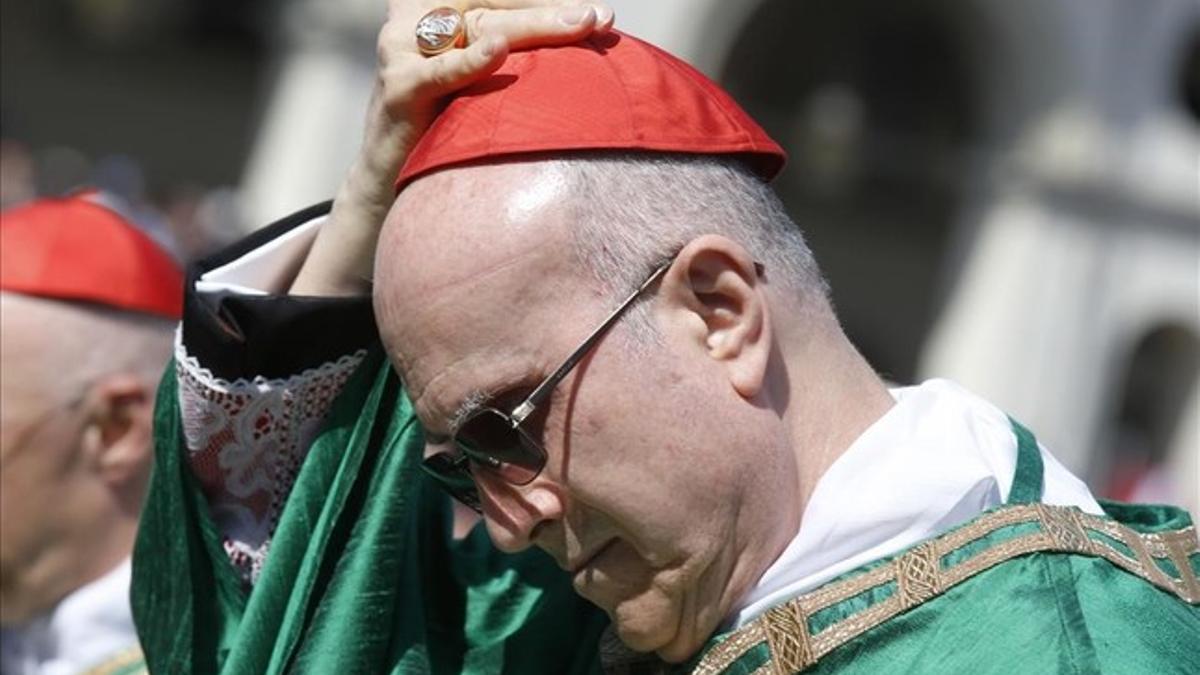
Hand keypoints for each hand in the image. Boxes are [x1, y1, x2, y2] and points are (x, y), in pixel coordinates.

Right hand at [290, 0, 614, 295]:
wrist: (392, 179)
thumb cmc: (444, 128)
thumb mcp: (479, 82)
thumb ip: (515, 56)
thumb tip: (585, 43)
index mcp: (440, 9)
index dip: (548, 3)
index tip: (600, 14)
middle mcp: (417, 19)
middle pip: (497, 6)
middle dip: (551, 12)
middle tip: (597, 18)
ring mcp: (404, 49)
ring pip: (482, 26)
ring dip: (533, 27)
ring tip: (578, 24)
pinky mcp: (400, 88)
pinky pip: (443, 71)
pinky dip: (473, 61)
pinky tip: (498, 50)